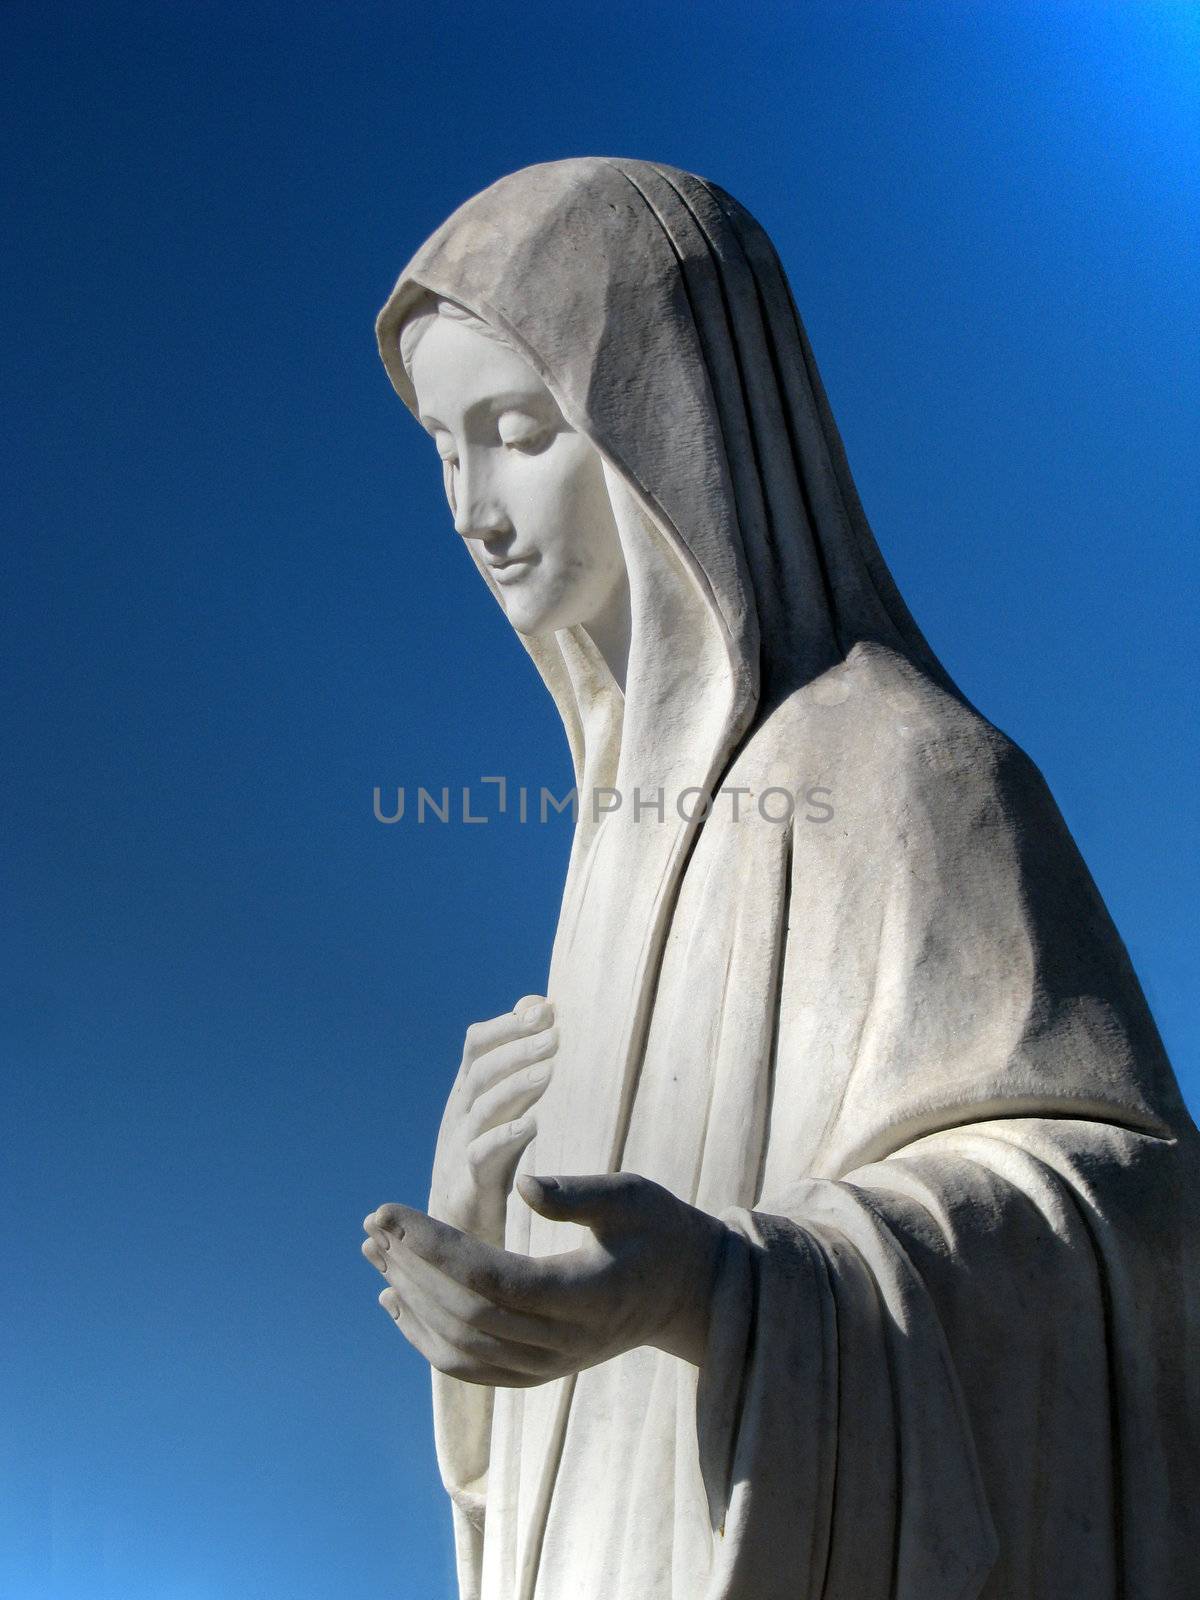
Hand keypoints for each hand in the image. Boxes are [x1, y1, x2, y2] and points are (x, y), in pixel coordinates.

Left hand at [362, 1172, 727, 1385]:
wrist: (687, 1292)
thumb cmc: (658, 1230)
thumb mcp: (633, 1197)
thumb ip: (581, 1194)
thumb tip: (523, 1186)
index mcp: (587, 1297)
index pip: (493, 1278)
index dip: (436, 1247)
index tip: (392, 1210)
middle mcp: (565, 1343)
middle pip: (468, 1313)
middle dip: (413, 1266)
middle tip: (374, 1222)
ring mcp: (550, 1366)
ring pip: (462, 1346)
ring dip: (411, 1299)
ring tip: (376, 1252)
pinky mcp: (538, 1373)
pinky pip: (470, 1368)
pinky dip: (425, 1338)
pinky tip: (394, 1300)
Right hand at [429, 996, 556, 1245]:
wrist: (457, 1241)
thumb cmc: (486, 1170)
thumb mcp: (501, 1114)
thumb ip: (517, 1066)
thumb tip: (537, 1006)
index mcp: (465, 1097)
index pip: (478, 1046)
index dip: (509, 1024)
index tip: (548, 1009)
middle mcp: (457, 1118)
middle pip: (481, 1071)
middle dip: (518, 1048)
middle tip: (556, 1034)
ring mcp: (456, 1153)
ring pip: (481, 1109)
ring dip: (515, 1086)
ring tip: (549, 1071)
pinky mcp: (465, 1191)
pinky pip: (480, 1159)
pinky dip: (504, 1138)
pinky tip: (532, 1125)